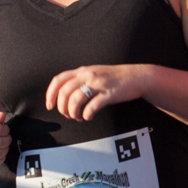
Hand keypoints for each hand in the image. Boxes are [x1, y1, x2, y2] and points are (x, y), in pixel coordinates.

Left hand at [43, 62, 157, 125]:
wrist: (137, 76)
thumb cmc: (115, 78)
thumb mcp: (94, 73)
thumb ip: (80, 80)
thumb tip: (65, 96)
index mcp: (82, 71)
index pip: (58, 80)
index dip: (50, 94)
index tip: (50, 106)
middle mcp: (88, 75)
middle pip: (65, 93)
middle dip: (63, 108)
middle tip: (68, 115)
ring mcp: (98, 84)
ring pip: (75, 100)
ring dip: (74, 113)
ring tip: (79, 117)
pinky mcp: (108, 94)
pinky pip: (91, 107)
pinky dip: (86, 115)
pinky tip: (89, 117)